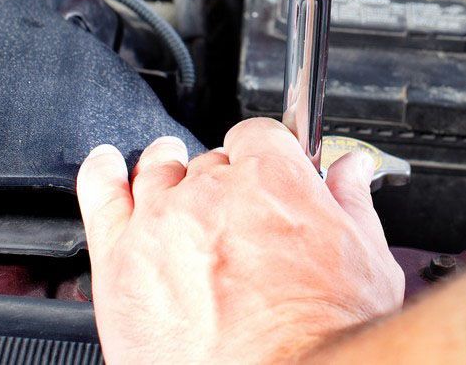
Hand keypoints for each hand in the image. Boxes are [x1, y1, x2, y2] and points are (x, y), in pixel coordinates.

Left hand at [76, 120, 404, 363]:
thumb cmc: (325, 331)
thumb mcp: (364, 256)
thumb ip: (351, 200)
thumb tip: (351, 170)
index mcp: (272, 178)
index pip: (260, 135)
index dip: (266, 153)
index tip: (268, 169)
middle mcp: (212, 191)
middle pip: (211, 160)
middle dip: (224, 180)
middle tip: (237, 214)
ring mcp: (161, 225)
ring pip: (158, 173)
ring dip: (167, 171)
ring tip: (171, 176)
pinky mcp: (120, 264)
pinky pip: (102, 199)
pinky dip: (103, 176)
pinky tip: (107, 168)